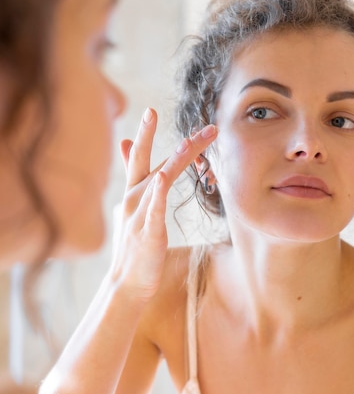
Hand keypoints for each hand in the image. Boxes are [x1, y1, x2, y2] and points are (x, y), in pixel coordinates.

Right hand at [110, 107, 216, 300]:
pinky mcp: (147, 233)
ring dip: (172, 160)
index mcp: (132, 193)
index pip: (139, 158)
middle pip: (146, 162)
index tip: (151, 111)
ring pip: (156, 181)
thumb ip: (135, 181)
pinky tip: (163, 177)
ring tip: (187, 141)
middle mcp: (132, 199)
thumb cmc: (135, 245)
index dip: (145, 134)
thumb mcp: (133, 210)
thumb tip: (126, 149)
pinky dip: (158, 193)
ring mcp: (138, 215)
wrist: (127, 283)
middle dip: (151, 136)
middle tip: (155, 112)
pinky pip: (154, 210)